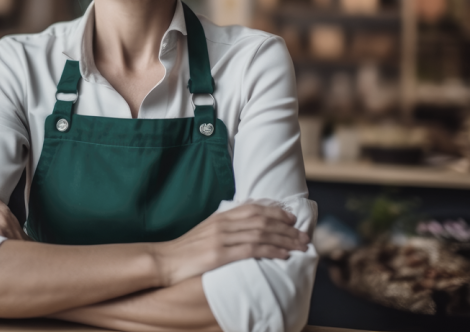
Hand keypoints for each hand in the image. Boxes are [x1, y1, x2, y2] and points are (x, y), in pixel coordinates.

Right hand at [151, 203, 308, 286]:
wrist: (165, 260)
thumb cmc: (186, 249)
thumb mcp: (207, 230)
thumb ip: (226, 225)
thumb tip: (246, 223)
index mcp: (221, 216)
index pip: (254, 208)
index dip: (276, 212)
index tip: (292, 218)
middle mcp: (223, 224)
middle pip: (262, 221)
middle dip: (286, 228)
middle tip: (304, 235)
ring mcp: (221, 238)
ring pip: (261, 234)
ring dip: (284, 239)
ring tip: (300, 245)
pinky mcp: (219, 255)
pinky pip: (251, 250)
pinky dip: (270, 250)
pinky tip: (283, 254)